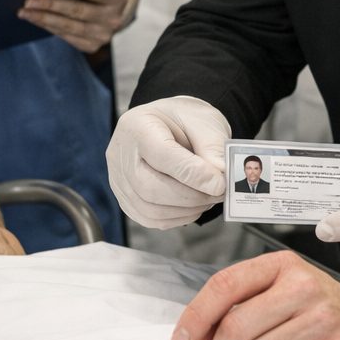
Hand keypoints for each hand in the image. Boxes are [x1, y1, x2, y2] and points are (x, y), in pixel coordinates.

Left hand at [18, 0, 136, 53]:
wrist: (121, 8)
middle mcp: (114, 18)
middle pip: (78, 11)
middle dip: (51, 5)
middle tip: (29, 0)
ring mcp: (103, 35)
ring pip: (69, 27)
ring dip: (44, 19)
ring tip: (24, 11)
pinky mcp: (92, 46)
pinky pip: (66, 36)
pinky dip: (48, 27)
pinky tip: (35, 19)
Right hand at [106, 95, 229, 227]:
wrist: (167, 124)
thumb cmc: (184, 120)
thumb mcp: (204, 121)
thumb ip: (212, 148)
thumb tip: (220, 180)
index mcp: (138, 126)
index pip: (162, 155)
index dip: (194, 174)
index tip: (220, 184)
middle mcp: (120, 154)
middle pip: (150, 188)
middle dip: (192, 196)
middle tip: (219, 193)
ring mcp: (119, 180)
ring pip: (151, 209)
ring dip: (188, 210)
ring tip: (209, 197)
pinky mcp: (125, 200)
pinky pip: (151, 219)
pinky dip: (178, 217)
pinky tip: (194, 205)